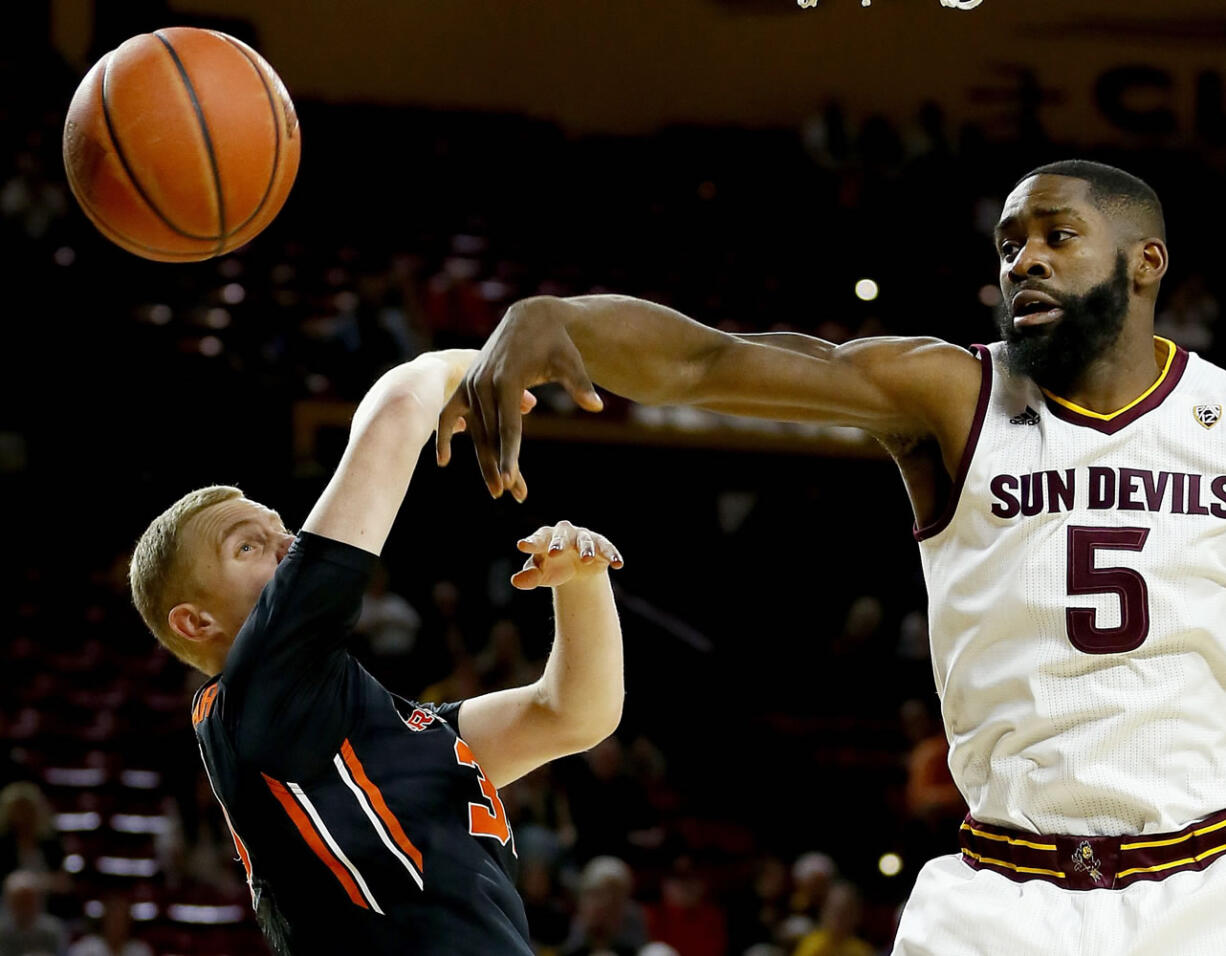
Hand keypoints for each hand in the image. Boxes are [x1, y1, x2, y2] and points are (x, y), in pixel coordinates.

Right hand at [436, 297, 604, 499]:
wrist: (530, 318)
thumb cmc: (555, 343)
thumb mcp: (570, 362)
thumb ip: (580, 385)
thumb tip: (597, 406)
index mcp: (507, 381)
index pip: (508, 428)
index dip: (510, 456)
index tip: (511, 482)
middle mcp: (484, 384)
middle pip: (490, 435)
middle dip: (499, 467)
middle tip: (510, 495)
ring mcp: (472, 384)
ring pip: (476, 432)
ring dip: (486, 462)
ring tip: (500, 490)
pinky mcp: (466, 385)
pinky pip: (449, 414)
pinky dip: (444, 435)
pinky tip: (444, 461)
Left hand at [510, 521, 623, 589]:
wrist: (576, 571)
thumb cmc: (552, 568)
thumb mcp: (540, 573)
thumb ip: (529, 576)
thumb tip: (516, 581)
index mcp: (546, 538)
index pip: (538, 539)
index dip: (531, 543)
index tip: (522, 546)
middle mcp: (565, 534)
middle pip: (562, 535)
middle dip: (559, 543)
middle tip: (555, 552)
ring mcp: (584, 538)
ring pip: (585, 541)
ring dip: (586, 549)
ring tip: (586, 559)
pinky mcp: (601, 546)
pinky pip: (607, 549)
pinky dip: (612, 555)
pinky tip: (617, 564)